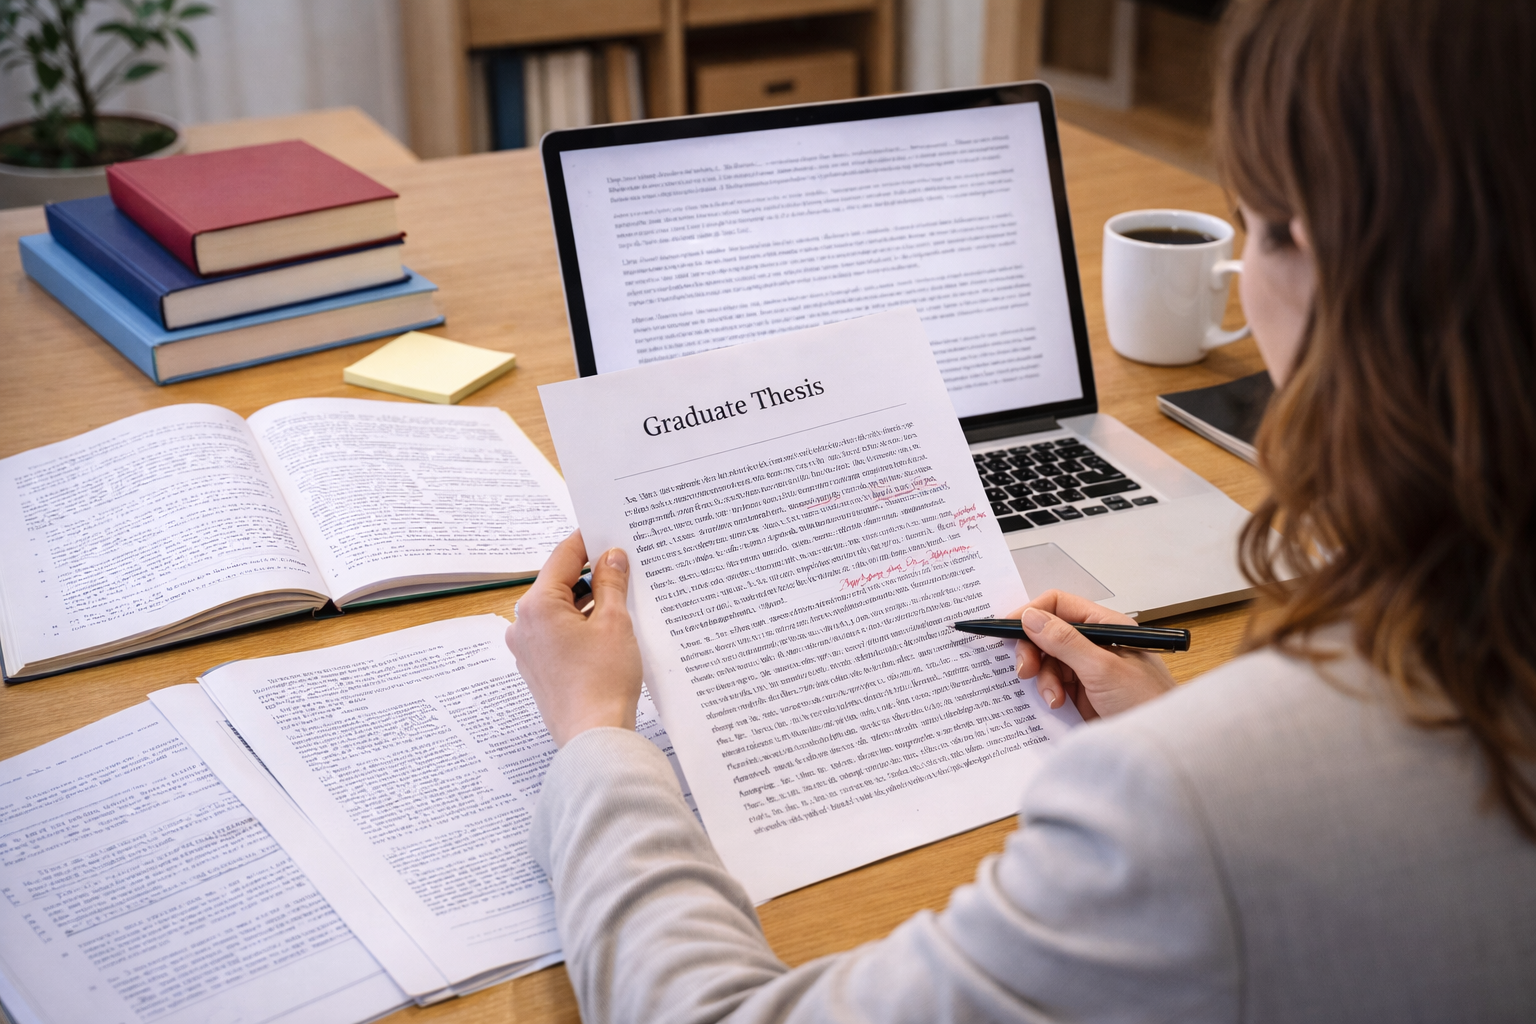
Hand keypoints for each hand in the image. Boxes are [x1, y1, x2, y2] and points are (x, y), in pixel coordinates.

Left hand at [506, 529, 642, 746]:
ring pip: (560, 610)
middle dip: (593, 574)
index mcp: (537, 605)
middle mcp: (524, 624)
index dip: (589, 541)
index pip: (564, 557)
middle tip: (624, 565)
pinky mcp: (538, 668)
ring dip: (589, 602)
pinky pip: (559, 634)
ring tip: (624, 599)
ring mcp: (528, 649)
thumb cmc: (602, 682)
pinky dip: (581, 625)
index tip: (609, 532)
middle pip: (560, 583)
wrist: (594, 736)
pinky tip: (609, 629)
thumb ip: (612, 583)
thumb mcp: (614, 623)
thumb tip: (612, 557)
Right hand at [1011, 589, 1176, 719]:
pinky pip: (1053, 683)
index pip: (1060, 604)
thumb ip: (1065, 641)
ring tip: (1053, 698)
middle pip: (1048, 632)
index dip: (1032, 612)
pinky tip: (1057, 705)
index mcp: (1106, 626)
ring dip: (1043, 678)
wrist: (1158, 748)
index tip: (1009, 629)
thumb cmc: (1147, 703)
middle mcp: (1096, 642)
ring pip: (1047, 660)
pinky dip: (1048, 692)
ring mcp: (1089, 668)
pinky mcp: (1083, 691)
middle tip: (1025, 669)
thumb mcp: (1102, 669)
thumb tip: (1031, 617)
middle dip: (1033, 650)